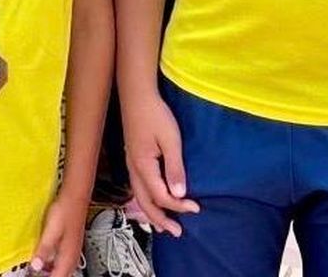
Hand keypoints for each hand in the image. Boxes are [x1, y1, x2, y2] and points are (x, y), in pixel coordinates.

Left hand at [29, 189, 86, 275]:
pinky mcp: (70, 242)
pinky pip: (62, 260)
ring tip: (38, 269)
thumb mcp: (52, 231)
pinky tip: (45, 259)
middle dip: (50, 276)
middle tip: (35, 275)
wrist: (76, 194)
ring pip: (62, 268)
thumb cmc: (66, 209)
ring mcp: (72, 249)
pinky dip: (53, 263)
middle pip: (62, 275)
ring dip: (51, 271)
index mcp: (69, 255)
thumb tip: (35, 265)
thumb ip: (44, 249)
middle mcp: (72, 254)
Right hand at [122, 90, 197, 236]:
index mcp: (143, 167)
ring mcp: (131, 165)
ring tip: (164, 226)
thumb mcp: (171, 139)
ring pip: (139, 197)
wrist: (136, 96)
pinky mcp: (132, 159)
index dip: (179, 206)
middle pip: (146, 203)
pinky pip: (138, 188)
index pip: (162, 196)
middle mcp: (134, 170)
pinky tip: (153, 202)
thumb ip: (175, 168)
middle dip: (161, 220)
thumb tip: (180, 194)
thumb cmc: (156, 115)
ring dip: (152, 213)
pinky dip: (147, 201)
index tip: (196, 208)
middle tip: (178, 232)